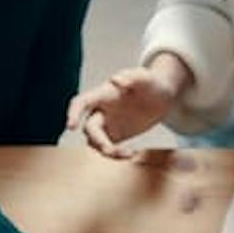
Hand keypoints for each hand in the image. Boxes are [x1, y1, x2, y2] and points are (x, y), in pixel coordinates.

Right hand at [66, 56, 187, 160]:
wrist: (162, 96)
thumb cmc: (151, 82)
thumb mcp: (145, 77)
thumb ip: (132, 77)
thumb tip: (116, 80)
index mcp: (103, 94)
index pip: (82, 102)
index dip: (74, 113)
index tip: (71, 127)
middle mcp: (101, 110)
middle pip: (90, 128)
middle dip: (98, 140)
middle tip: (112, 150)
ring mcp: (108, 125)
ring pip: (96, 142)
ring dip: (107, 151)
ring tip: (128, 154)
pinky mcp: (117, 136)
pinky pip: (109, 149)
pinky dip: (117, 155)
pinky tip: (132, 154)